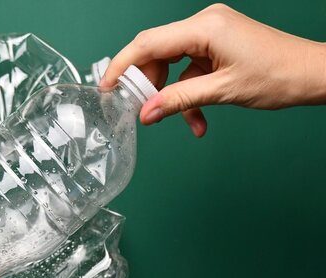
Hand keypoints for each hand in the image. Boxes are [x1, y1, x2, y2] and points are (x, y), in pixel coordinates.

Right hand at [101, 3, 325, 136]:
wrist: (313, 75)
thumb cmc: (278, 76)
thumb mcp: (222, 91)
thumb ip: (179, 100)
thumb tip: (146, 113)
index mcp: (205, 27)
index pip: (149, 43)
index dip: (123, 66)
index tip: (106, 87)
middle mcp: (204, 23)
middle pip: (157, 51)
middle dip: (147, 83)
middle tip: (139, 109)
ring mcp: (211, 34)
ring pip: (172, 63)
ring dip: (170, 94)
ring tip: (176, 118)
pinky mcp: (217, 46)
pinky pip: (190, 69)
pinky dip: (189, 93)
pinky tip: (197, 119)